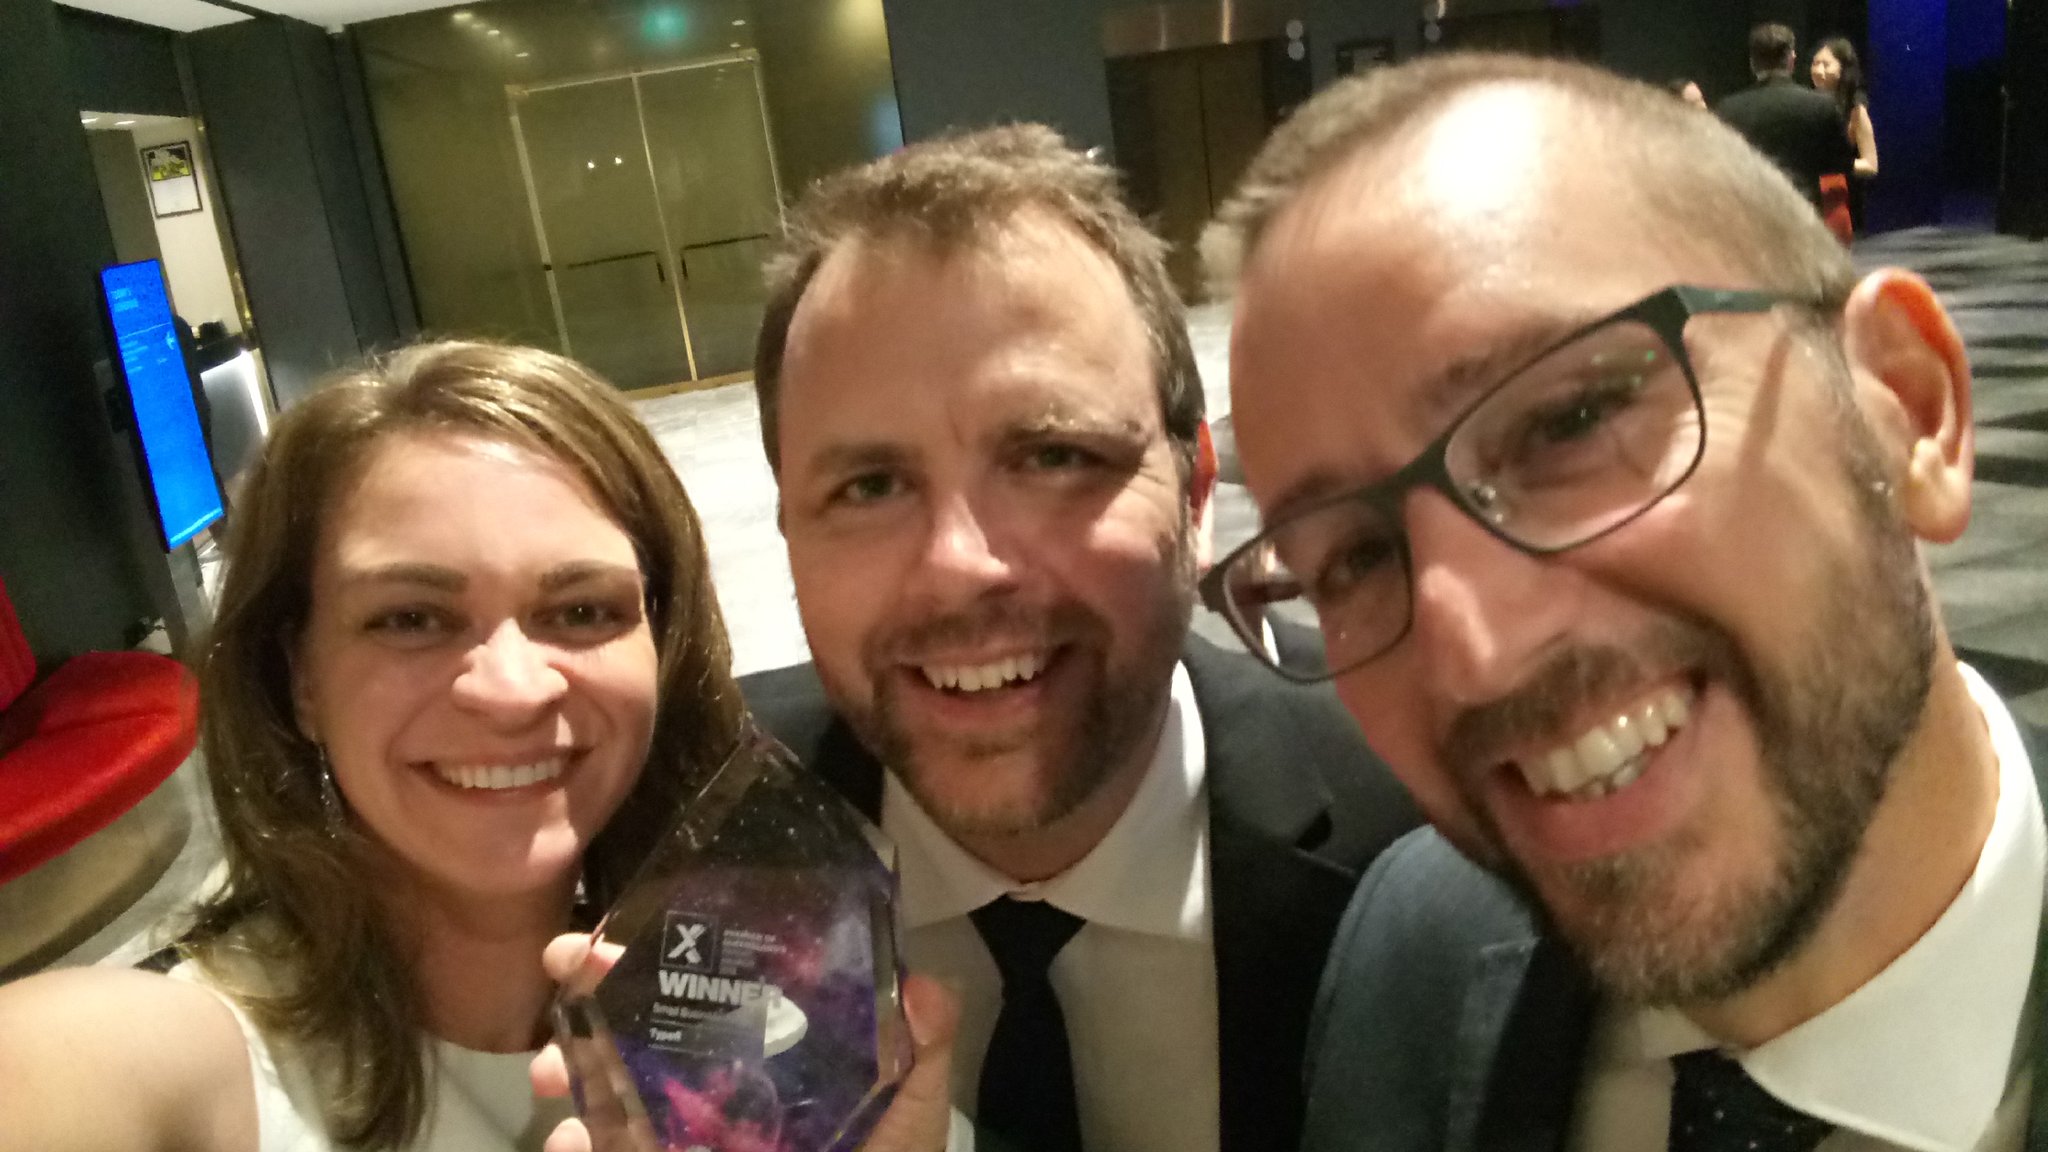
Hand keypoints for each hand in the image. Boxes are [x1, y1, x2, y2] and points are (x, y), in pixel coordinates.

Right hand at [532, 936, 959, 1151]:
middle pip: (634, 1029)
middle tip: (564, 972)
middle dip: (587, 998)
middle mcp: (711, 1088)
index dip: (654, 954)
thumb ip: (922, 1047)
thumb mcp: (911, 1105)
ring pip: (603, 1095)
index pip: (703, 984)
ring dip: (568, 1070)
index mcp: (766, 1050)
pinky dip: (577, 1143)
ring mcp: (679, 1134)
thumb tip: (926, 986)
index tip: (610, 933)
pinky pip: (604, 1149)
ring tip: (553, 1070)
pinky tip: (572, 1137)